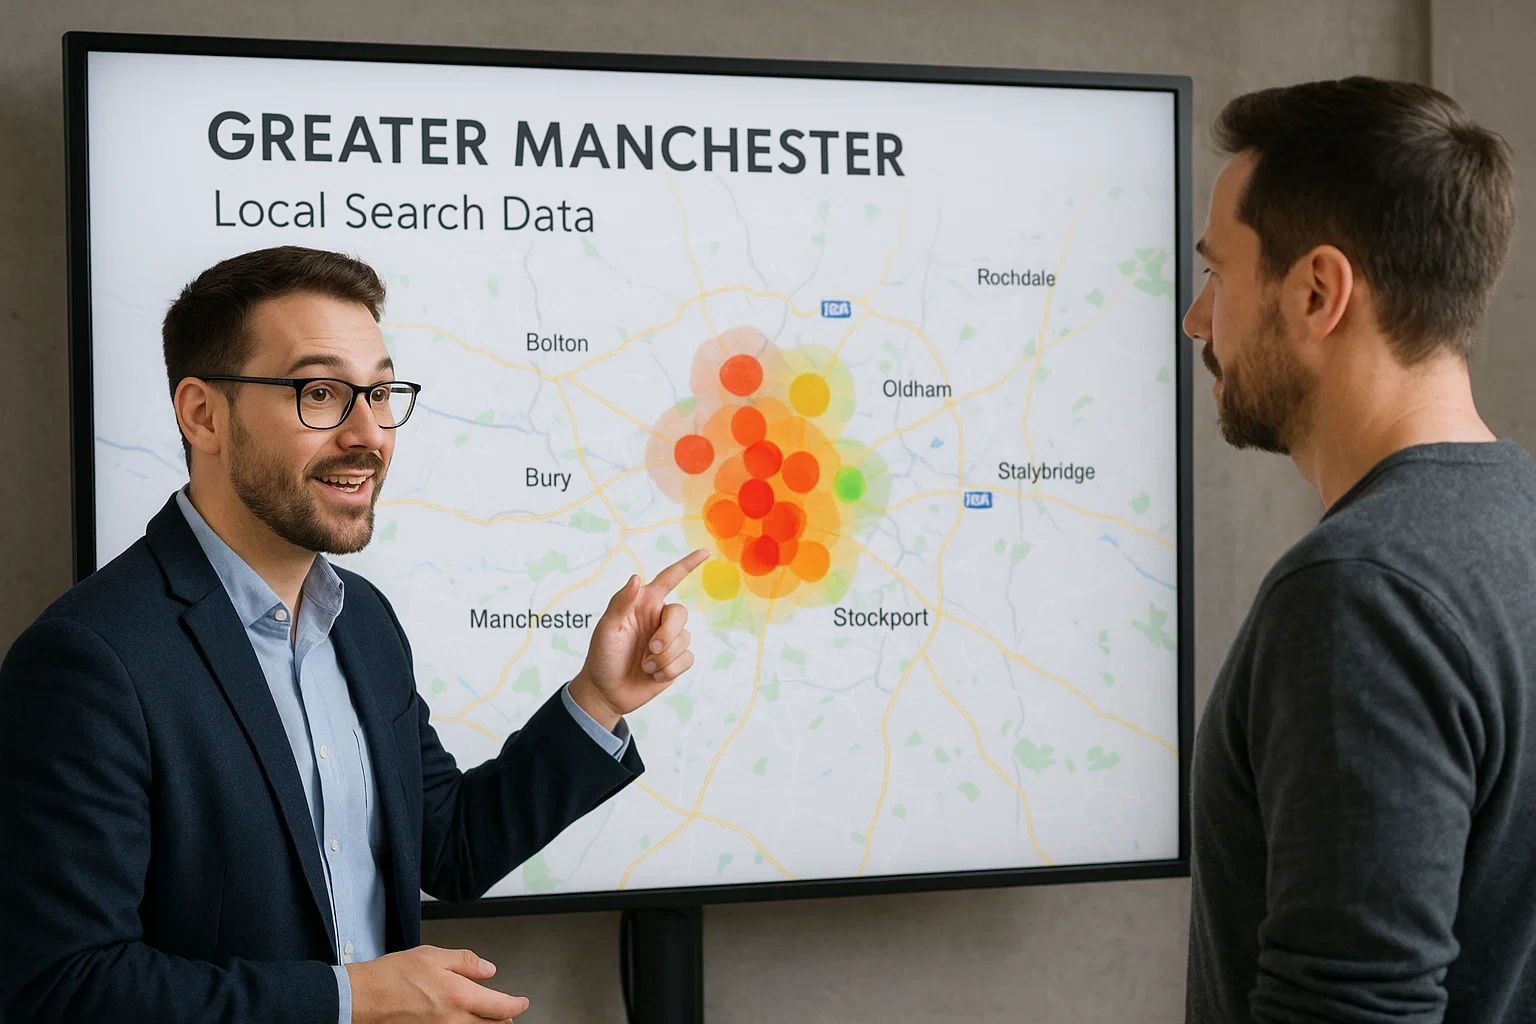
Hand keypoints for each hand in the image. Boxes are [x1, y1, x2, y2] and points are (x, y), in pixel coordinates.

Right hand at [347, 945, 528, 1022]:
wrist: (363, 998)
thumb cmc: (392, 976)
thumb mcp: (434, 955)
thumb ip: (466, 962)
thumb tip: (488, 970)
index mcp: (459, 996)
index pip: (501, 1007)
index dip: (517, 1006)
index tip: (522, 1002)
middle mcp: (453, 1020)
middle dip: (504, 1018)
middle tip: (508, 1010)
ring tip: (488, 1015)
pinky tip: (463, 1018)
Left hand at [568, 549, 709, 729]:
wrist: (606, 691)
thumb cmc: (602, 656)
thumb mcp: (607, 628)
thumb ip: (621, 603)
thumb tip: (637, 578)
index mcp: (643, 603)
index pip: (669, 578)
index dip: (687, 564)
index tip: (704, 553)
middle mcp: (658, 618)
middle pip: (680, 614)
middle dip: (668, 634)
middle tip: (650, 649)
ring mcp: (669, 640)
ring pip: (685, 639)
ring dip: (664, 658)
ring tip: (645, 666)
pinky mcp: (676, 661)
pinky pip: (687, 659)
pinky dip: (670, 670)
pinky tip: (653, 676)